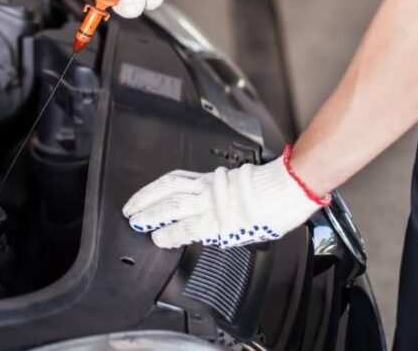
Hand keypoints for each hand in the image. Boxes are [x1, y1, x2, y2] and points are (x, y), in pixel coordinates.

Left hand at [122, 146, 330, 248]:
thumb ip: (223, 195)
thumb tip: (217, 207)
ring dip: (150, 215)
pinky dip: (172, 233)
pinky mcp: (218, 221)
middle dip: (145, 201)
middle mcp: (208, 189)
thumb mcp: (240, 186)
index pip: (175, 181)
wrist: (287, 190)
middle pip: (167, 190)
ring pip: (172, 205)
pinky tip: (160, 238)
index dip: (155, 190)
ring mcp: (212, 204)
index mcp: (212, 180)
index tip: (144, 198)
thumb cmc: (273, 190)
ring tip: (137, 223)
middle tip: (130, 210)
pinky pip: (188, 227)